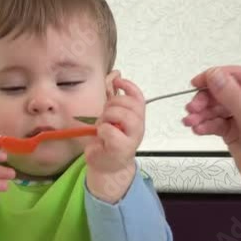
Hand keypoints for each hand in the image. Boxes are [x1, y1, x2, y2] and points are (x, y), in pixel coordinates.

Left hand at [85, 76, 145, 202]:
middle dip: (113, 104)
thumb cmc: (108, 141)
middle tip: (105, 114)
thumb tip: (115, 74)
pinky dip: (102, 130)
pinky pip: (110, 130)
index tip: (117, 82)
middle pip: (130, 104)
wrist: (106, 166)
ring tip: (103, 125)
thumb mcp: (109, 115)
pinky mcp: (121, 148)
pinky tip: (102, 137)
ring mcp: (132, 138)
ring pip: (123, 115)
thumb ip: (112, 95)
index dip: (129, 86)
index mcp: (137, 117)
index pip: (139, 97)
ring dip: (108, 116)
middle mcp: (138, 127)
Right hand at [183, 65, 240, 199]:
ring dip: (201, 114)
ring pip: (215, 108)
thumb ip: (231, 95)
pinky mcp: (234, 131)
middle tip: (192, 110)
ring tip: (191, 123)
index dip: (213, 77)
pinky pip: (215, 123)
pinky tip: (198, 130)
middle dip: (205, 100)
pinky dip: (205, 125)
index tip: (195, 84)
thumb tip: (214, 74)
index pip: (235, 75)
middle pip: (221, 91)